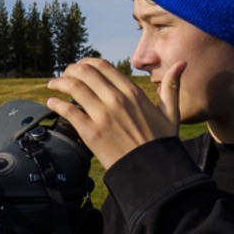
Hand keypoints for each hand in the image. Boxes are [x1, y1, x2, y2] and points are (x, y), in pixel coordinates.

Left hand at [46, 58, 185, 168]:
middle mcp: (116, 100)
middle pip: (85, 73)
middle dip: (70, 70)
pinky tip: (51, 102)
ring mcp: (103, 116)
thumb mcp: (171, 112)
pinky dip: (56, 104)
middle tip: (63, 74)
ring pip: (74, 88)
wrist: (152, 171)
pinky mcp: (91, 133)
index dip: (87, 62)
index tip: (80, 66)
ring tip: (53, 85)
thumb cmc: (161, 143)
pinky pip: (69, 111)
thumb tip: (182, 63)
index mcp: (132, 92)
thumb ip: (172, 86)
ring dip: (59, 83)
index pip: (103, 66)